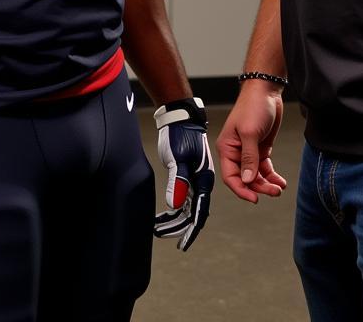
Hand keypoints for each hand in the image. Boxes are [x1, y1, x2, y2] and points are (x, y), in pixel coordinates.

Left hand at [152, 97, 213, 250]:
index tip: (183, 244)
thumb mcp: (177, 158)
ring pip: (187, 205)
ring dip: (174, 217)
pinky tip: (167, 211)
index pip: (199, 212)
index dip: (190, 230)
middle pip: (192, 212)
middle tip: (161, 234)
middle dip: (177, 226)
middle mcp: (202, 181)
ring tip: (159, 227)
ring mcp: (195, 177)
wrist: (179, 117)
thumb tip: (175, 205)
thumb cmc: (180, 134)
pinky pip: (184, 196)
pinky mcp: (188, 173)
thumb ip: (178, 182)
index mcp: (203, 180)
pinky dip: (175, 206)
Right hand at [217, 81, 286, 202]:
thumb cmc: (253, 106)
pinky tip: (279, 181)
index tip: (254, 199)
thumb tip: (247, 179)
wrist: (266, 91)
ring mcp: (249, 151)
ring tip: (278, 188)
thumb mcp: (250, 133)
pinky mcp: (261, 148)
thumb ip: (249, 158)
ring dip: (266, 183)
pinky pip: (264, 167)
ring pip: (256, 175)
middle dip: (258, 187)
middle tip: (273, 192)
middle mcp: (237, 152)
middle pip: (245, 178)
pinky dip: (271, 176)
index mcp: (227, 148)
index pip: (230, 176)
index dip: (241, 190)